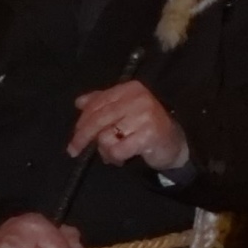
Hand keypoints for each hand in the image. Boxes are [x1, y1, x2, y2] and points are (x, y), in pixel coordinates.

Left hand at [67, 81, 190, 172]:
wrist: (174, 142)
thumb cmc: (145, 125)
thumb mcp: (124, 110)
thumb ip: (103, 103)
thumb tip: (79, 102)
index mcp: (131, 89)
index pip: (98, 102)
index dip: (82, 119)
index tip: (75, 134)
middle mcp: (138, 98)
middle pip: (98, 118)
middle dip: (82, 136)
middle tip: (73, 150)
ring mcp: (144, 116)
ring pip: (106, 136)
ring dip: (105, 150)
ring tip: (114, 152)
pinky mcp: (148, 135)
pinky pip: (117, 150)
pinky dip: (115, 157)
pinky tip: (122, 158)